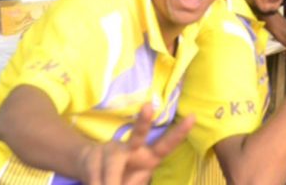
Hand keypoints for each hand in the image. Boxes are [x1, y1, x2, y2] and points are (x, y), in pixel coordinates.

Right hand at [76, 103, 193, 184]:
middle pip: (139, 134)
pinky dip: (96, 183)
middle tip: (148, 107)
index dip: (179, 133)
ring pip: (113, 164)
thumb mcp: (135, 183)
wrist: (92, 170)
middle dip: (144, 121)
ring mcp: (113, 149)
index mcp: (150, 158)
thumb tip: (129, 182)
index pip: (167, 145)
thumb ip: (137, 182)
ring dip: (109, 181)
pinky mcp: (94, 154)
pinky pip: (95, 173)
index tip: (193, 117)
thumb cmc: (124, 177)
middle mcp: (133, 148)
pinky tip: (96, 183)